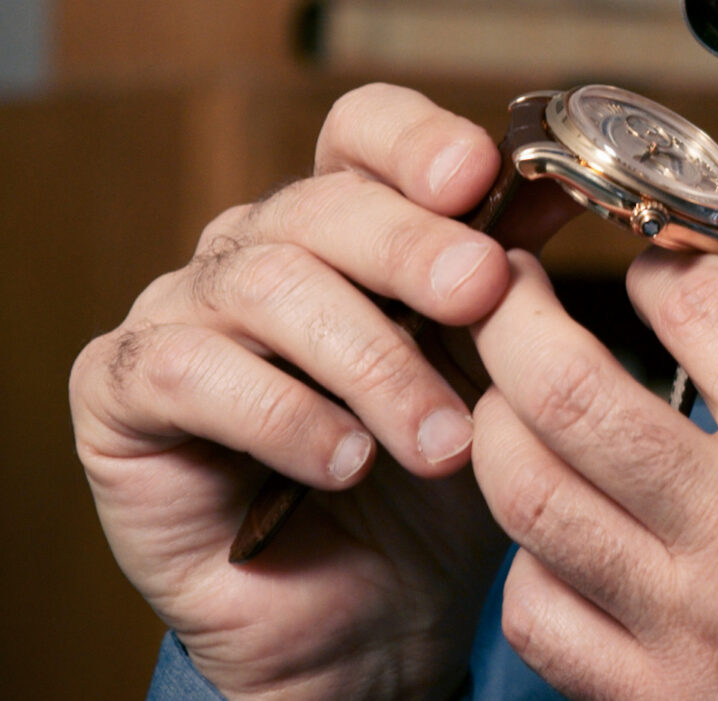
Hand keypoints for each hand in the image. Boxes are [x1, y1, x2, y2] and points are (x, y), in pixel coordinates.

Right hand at [69, 84, 574, 700]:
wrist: (377, 614)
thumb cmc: (435, 476)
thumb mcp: (496, 365)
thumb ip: (513, 273)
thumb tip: (565, 183)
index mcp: (349, 222)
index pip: (361, 131)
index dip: (414, 139)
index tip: (475, 173)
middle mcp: (258, 248)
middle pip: (322, 203)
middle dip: (413, 247)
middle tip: (482, 292)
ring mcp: (184, 311)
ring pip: (268, 285)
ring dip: (371, 362)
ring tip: (440, 442)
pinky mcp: (125, 390)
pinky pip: (193, 371)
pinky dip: (283, 416)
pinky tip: (344, 462)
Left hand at [470, 248, 717, 699]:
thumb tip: (710, 315)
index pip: (699, 308)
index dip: (656, 260)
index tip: (647, 260)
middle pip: (571, 391)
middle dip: (513, 313)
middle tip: (504, 283)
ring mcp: (694, 636)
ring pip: (530, 496)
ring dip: (497, 423)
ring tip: (506, 390)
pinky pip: (539, 615)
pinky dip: (528, 556)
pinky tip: (557, 530)